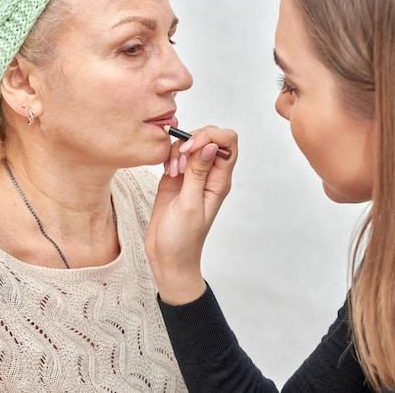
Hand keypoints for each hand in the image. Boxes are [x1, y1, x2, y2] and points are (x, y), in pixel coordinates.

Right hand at [145, 126, 237, 304]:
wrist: (168, 257)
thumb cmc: (182, 239)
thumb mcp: (190, 205)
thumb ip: (198, 173)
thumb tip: (211, 145)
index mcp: (220, 181)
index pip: (228, 143)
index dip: (211, 137)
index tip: (191, 148)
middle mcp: (210, 175)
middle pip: (209, 138)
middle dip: (192, 140)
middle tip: (179, 161)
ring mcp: (193, 175)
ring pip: (191, 144)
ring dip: (178, 150)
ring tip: (172, 171)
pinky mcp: (176, 177)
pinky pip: (175, 155)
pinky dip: (169, 156)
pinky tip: (166, 172)